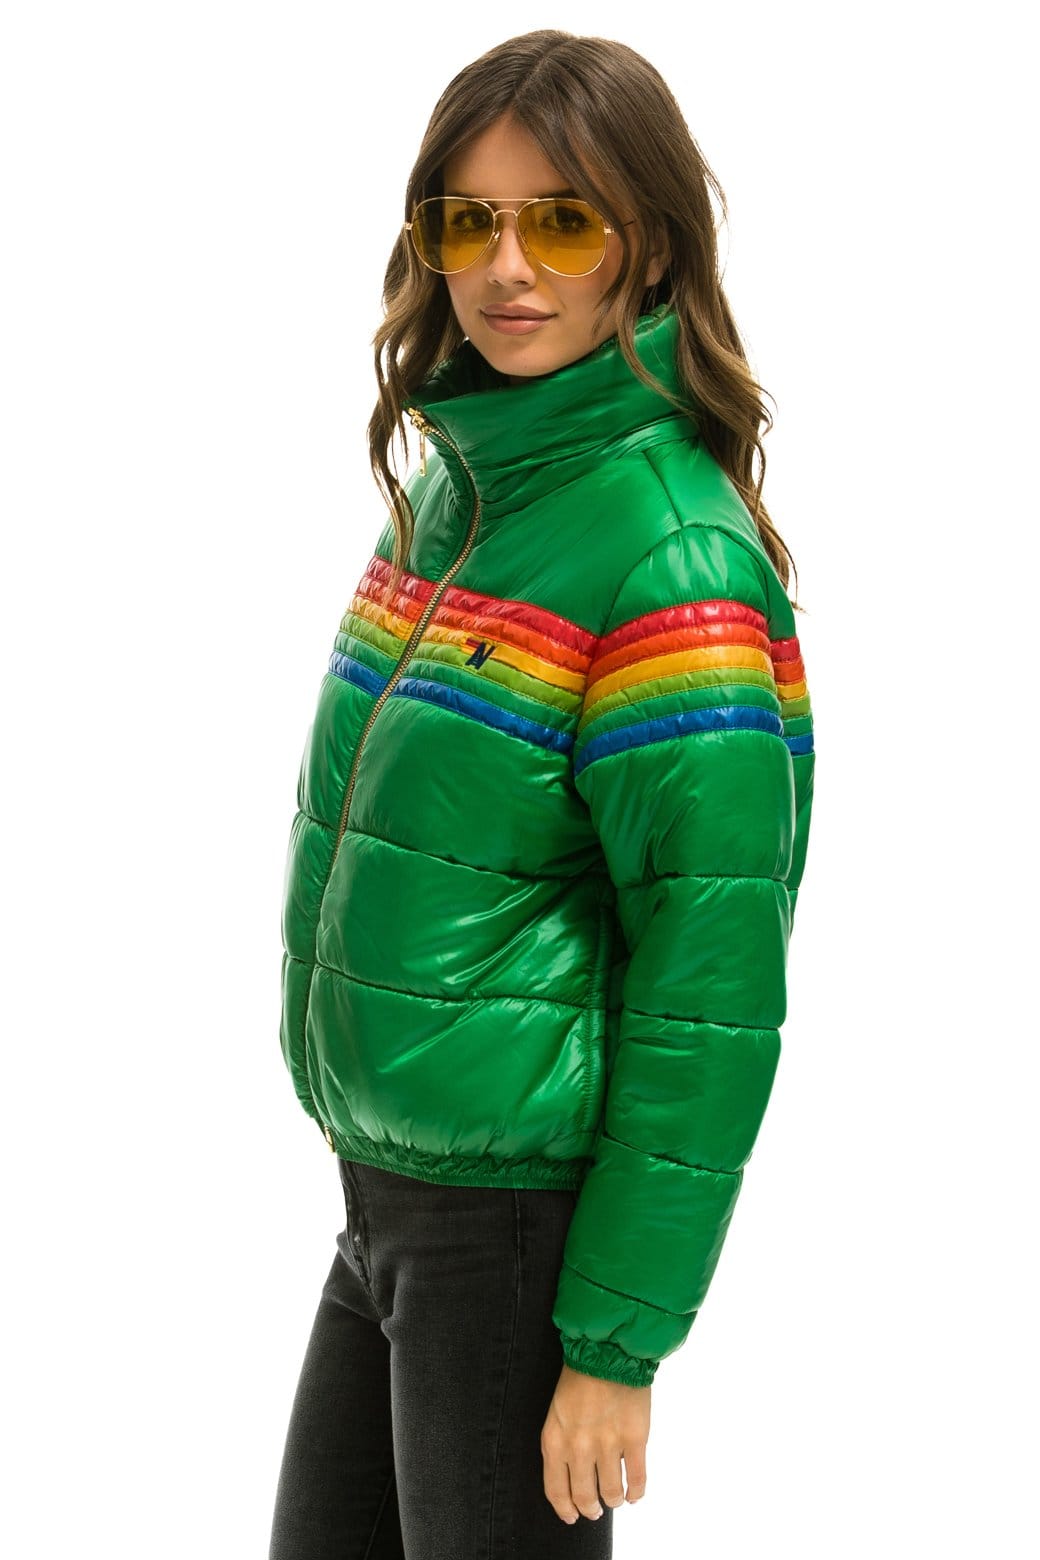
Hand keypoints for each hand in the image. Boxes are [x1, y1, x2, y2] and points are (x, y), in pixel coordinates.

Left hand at [540, 1360, 650, 1523]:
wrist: (607, 1350)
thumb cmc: (579, 1377)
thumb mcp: (556, 1413)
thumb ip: (561, 1443)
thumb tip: (571, 1474)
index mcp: (555, 1441)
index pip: (556, 1491)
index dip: (565, 1509)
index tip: (572, 1515)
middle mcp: (579, 1449)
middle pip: (584, 1497)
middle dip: (591, 1509)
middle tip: (595, 1510)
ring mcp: (608, 1446)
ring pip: (611, 1492)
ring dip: (614, 1500)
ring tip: (616, 1499)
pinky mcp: (634, 1440)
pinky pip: (636, 1478)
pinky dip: (637, 1491)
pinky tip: (635, 1493)